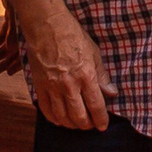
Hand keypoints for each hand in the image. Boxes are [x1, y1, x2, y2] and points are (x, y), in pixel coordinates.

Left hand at [0, 10, 28, 75]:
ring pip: (9, 43)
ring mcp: (20, 25)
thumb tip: (7, 49)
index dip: (17, 65)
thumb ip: (13, 39)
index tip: (9, 73)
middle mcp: (28, 32)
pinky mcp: (12, 18)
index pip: (26, 56)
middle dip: (6, 62)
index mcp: (34, 37)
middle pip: (17, 51)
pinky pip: (4, 33)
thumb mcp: (16, 24)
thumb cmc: (22, 5)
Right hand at [24, 5, 114, 131]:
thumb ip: (102, 76)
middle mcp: (69, 85)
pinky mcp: (39, 86)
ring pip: (62, 117)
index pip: (96, 106)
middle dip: (87, 125)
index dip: (101, 120)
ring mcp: (52, 87)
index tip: (103, 125)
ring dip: (71, 125)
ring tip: (76, 124)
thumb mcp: (94, 53)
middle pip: (79, 116)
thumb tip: (111, 93)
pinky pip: (46, 110)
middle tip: (90, 125)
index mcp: (86, 76)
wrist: (47, 26)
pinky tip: (59, 120)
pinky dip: (53, 119)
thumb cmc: (73, 36)